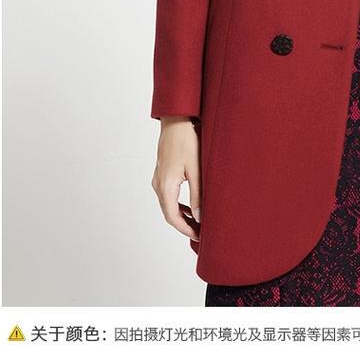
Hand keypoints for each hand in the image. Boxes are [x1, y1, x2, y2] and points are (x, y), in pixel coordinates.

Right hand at [152, 117, 201, 239]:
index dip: (185, 229)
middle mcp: (158, 185)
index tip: (199, 236)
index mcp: (166, 186)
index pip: (173, 217)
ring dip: (182, 216)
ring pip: (168, 206)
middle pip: (169, 214)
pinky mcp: (162, 175)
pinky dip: (179, 206)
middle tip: (201, 233)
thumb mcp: (196, 170)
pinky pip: (168, 196)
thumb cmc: (187, 142)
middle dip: (185, 225)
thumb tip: (199, 217)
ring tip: (198, 223)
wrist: (176, 122)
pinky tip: (191, 208)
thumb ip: (197, 195)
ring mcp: (158, 180)